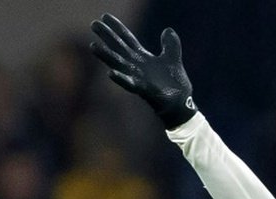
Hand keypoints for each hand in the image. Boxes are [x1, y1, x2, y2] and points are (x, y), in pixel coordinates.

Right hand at [90, 13, 196, 127]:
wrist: (182, 104)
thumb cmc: (175, 84)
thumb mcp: (173, 59)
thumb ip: (171, 44)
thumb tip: (168, 30)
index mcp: (142, 57)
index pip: (127, 39)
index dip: (117, 27)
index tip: (104, 16)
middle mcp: (136, 66)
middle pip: (119, 48)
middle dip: (107, 37)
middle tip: (94, 24)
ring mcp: (138, 77)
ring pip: (118, 64)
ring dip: (106, 56)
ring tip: (93, 46)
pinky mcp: (143, 90)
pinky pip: (129, 84)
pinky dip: (121, 78)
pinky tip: (110, 73)